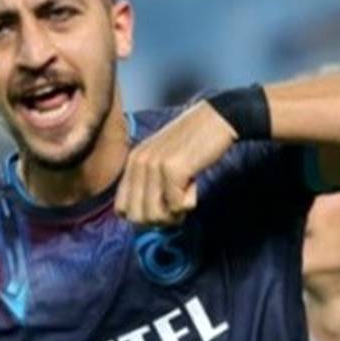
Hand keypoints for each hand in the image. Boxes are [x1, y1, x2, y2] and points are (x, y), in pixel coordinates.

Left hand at [114, 100, 235, 226]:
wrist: (217, 119)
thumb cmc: (194, 142)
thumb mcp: (161, 158)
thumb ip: (149, 181)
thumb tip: (147, 218)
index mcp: (132, 160)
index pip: (121, 208)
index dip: (143, 216)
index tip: (162, 208)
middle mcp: (138, 162)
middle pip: (137, 217)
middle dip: (159, 221)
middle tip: (177, 206)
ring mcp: (154, 165)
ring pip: (155, 215)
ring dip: (174, 214)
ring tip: (186, 195)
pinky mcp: (173, 169)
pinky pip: (176, 206)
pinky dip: (189, 203)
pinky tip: (194, 185)